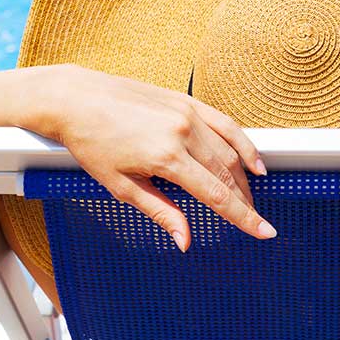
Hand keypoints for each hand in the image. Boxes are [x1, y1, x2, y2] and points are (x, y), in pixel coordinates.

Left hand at [40, 65, 275, 250]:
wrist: (75, 98)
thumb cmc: (91, 143)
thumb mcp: (121, 186)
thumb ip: (160, 211)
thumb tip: (185, 241)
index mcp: (166, 158)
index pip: (217, 194)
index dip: (244, 217)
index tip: (264, 231)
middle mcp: (182, 132)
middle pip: (228, 174)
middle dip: (245, 201)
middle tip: (256, 220)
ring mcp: (186, 113)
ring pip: (229, 151)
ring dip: (244, 177)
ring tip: (250, 198)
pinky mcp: (185, 101)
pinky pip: (224, 124)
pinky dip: (243, 143)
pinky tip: (253, 161)